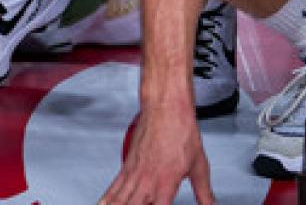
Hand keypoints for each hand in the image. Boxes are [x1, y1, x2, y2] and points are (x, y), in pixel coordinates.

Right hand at [99, 100, 213, 204]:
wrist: (165, 110)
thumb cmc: (181, 132)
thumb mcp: (200, 165)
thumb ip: (204, 192)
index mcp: (166, 183)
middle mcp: (147, 180)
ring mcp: (134, 173)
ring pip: (119, 200)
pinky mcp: (127, 166)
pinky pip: (114, 187)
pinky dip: (107, 198)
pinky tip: (102, 204)